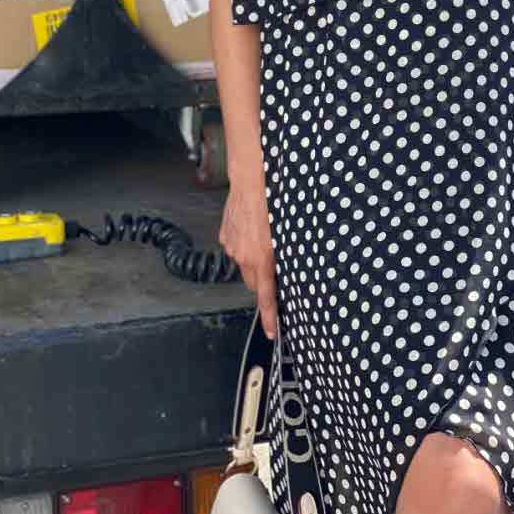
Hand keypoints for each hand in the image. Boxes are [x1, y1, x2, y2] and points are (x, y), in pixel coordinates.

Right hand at [220, 178, 278, 340]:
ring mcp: (232, 247)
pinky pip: (236, 249)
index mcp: (262, 259)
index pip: (266, 297)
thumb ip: (283, 256)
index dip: (269, 317)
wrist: (251, 180)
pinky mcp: (225, 236)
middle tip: (274, 266)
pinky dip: (244, 245)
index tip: (272, 332)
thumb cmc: (273, 202)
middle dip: (264, 280)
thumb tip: (287, 269)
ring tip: (262, 238)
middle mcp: (244, 257)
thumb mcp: (287, 232)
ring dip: (253, 260)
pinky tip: (252, 229)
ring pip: (245, 265)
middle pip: (254, 283)